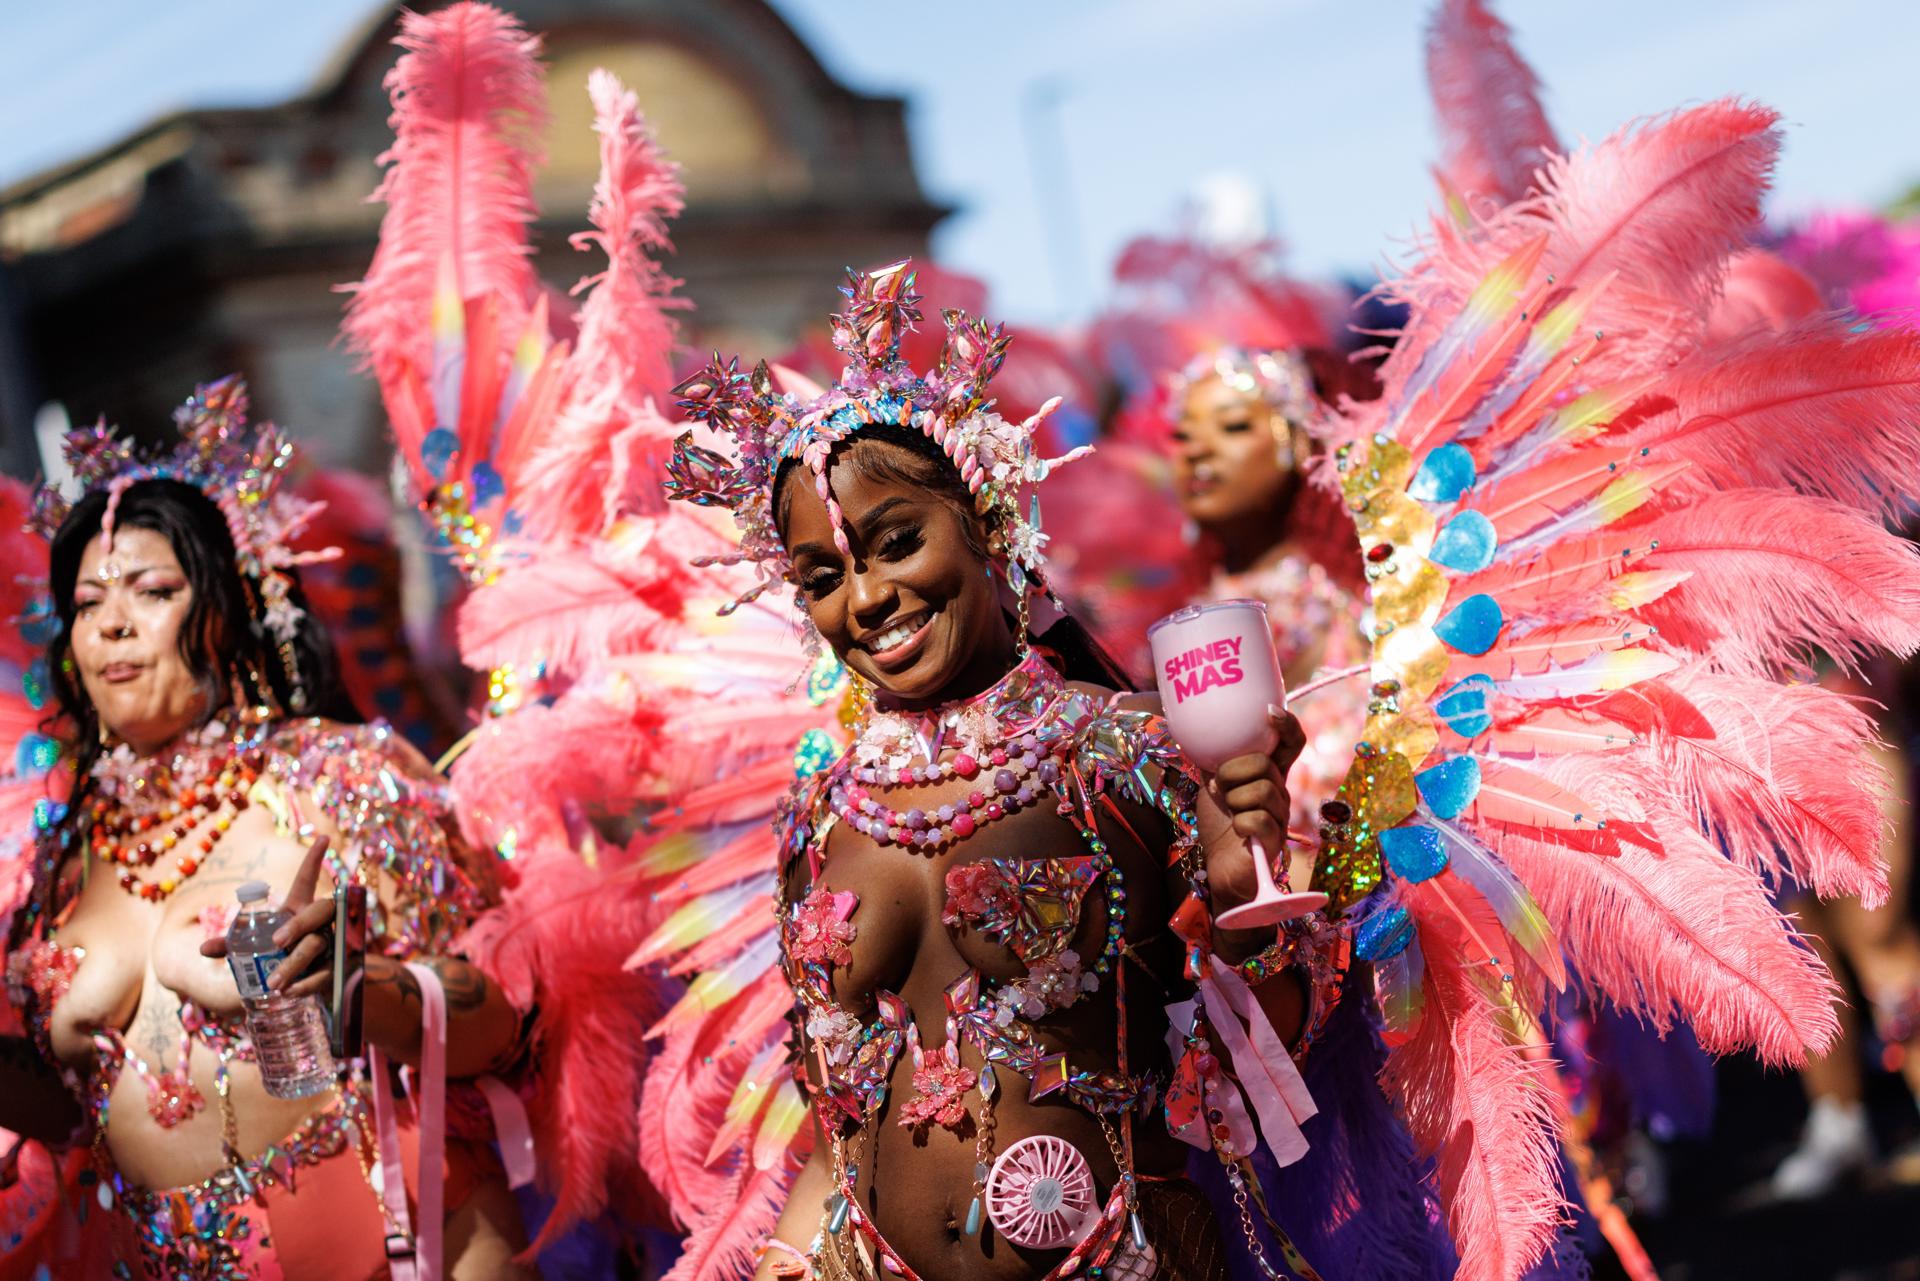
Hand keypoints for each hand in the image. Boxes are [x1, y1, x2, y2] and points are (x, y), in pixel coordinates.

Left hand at [198, 835, 335, 998]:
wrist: (302, 988)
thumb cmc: (277, 959)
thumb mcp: (253, 949)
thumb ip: (230, 946)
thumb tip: (202, 948)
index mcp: (300, 909)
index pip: (307, 880)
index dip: (314, 859)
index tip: (323, 838)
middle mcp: (320, 922)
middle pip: (319, 911)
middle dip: (299, 923)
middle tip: (277, 942)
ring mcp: (332, 943)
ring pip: (319, 944)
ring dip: (295, 963)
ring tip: (273, 984)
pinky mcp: (337, 968)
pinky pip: (325, 972)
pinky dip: (306, 984)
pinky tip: (290, 992)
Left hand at [1197, 705, 1305, 911]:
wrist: (1218, 867)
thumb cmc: (1218, 825)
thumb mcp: (1213, 785)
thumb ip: (1216, 761)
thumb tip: (1205, 733)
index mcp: (1269, 774)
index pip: (1290, 743)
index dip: (1287, 725)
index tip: (1269, 713)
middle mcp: (1280, 791)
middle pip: (1264, 763)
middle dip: (1232, 772)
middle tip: (1220, 789)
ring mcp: (1281, 815)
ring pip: (1262, 790)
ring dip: (1234, 799)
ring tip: (1229, 812)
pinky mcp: (1275, 839)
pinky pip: (1258, 819)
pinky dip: (1239, 823)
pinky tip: (1237, 830)